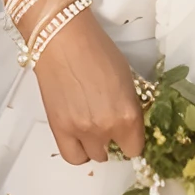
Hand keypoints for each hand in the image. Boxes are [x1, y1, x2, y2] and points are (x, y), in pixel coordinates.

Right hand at [32, 0, 143, 164]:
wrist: (62, 37)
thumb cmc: (97, 48)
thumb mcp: (126, 77)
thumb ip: (129, 105)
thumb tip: (130, 121)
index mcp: (128, 115)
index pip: (135, 148)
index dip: (132, 138)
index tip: (128, 130)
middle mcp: (105, 128)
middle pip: (114, 153)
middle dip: (113, 139)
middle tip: (108, 121)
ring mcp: (80, 131)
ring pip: (94, 155)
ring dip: (95, 144)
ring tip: (91, 125)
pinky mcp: (59, 128)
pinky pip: (72, 156)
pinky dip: (78, 150)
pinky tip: (78, 136)